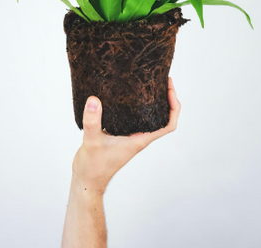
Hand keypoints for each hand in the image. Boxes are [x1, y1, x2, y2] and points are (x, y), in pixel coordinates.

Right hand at [71, 76, 180, 194]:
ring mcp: (130, 135)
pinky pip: (133, 116)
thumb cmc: (93, 167)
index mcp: (140, 140)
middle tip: (162, 79)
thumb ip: (93, 121)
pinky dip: (135, 104)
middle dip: (165, 98)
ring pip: (148, 116)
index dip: (174, 107)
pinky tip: (126, 93)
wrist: (86, 180)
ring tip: (148, 82)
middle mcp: (138, 136)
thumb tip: (94, 100)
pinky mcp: (120, 133)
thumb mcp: (92, 141)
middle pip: (162, 117)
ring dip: (151, 100)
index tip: (169, 89)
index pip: (168, 125)